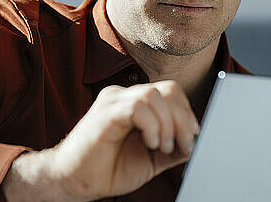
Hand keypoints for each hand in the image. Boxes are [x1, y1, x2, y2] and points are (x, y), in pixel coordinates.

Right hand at [3, 80, 199, 201]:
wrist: (73, 181)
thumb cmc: (108, 168)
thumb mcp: (151, 158)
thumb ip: (174, 148)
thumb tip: (197, 141)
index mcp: (136, 103)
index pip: (172, 92)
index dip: (186, 114)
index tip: (189, 141)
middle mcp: (124, 96)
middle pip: (168, 89)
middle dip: (182, 119)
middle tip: (181, 145)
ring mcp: (113, 101)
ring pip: (155, 94)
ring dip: (167, 124)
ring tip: (161, 146)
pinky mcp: (105, 112)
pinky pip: (138, 106)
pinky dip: (152, 125)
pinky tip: (150, 143)